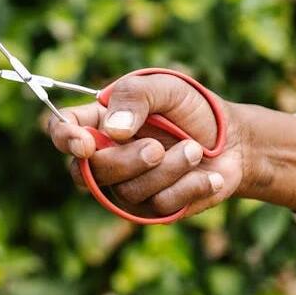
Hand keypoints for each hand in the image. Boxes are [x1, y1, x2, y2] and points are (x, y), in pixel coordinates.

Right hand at [47, 73, 244, 218]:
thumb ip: (135, 97)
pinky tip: (206, 175)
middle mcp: (104, 156)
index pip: (60, 130)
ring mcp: (124, 184)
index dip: (64, 138)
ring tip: (196, 151)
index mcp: (97, 122)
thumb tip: (112, 132)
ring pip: (126, 190)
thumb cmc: (191, 108)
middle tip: (157, 148)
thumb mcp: (166, 87)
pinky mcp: (151, 208)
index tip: (85, 143)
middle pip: (86, 172)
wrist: (235, 142)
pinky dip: (187, 186)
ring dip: (168, 169)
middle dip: (125, 161)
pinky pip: (158, 206)